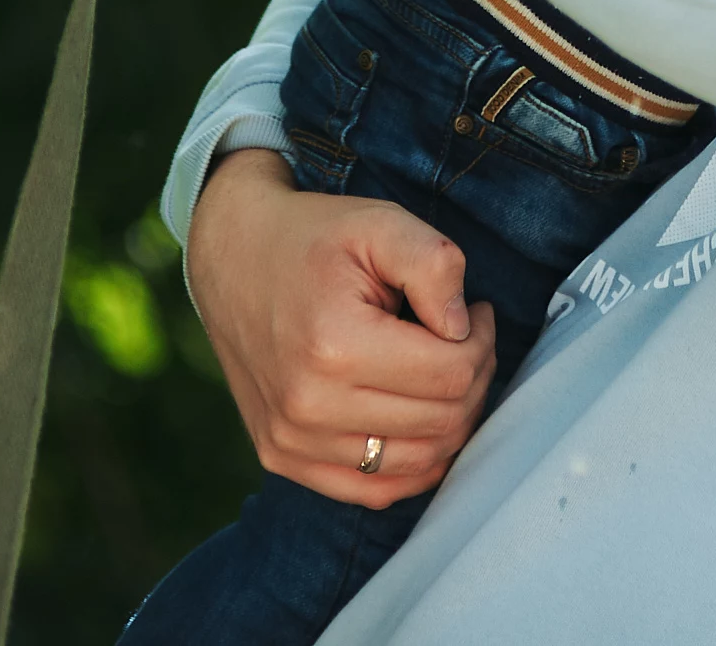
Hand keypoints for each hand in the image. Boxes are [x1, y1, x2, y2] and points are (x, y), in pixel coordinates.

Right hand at [183, 149, 497, 506]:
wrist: (233, 257)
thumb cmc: (314, 239)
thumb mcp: (380, 225)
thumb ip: (434, 265)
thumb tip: (464, 329)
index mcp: (334, 347)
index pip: (451, 374)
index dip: (482, 341)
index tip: (475, 313)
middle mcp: (308, 407)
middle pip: (441, 423)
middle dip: (473, 378)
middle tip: (466, 339)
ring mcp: (291, 441)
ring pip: (417, 463)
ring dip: (450, 421)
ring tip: (443, 372)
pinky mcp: (283, 458)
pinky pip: (374, 490)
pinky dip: (413, 464)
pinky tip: (421, 418)